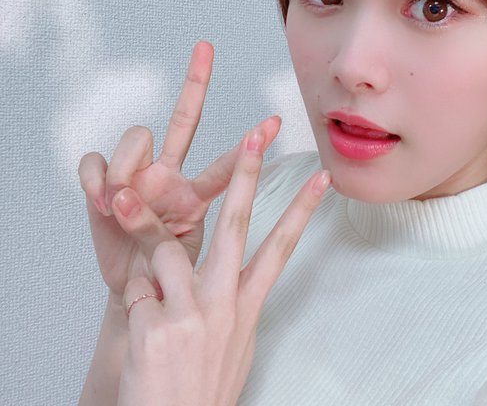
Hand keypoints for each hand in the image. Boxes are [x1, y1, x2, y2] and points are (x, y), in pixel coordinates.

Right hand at [78, 40, 280, 307]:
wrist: (133, 292)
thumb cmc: (166, 273)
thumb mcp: (179, 258)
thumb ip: (162, 231)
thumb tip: (128, 200)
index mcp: (195, 194)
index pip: (224, 163)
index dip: (248, 144)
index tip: (275, 122)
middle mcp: (168, 174)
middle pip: (184, 119)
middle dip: (196, 83)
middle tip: (207, 48)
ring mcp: (136, 176)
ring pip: (137, 137)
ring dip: (125, 167)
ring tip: (119, 205)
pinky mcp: (101, 184)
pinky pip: (94, 162)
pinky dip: (94, 178)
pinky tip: (100, 201)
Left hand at [117, 125, 330, 405]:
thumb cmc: (200, 391)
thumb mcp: (234, 346)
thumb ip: (234, 305)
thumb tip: (237, 281)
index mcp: (246, 306)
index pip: (281, 246)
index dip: (302, 209)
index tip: (321, 178)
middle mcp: (224, 303)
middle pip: (238, 222)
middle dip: (247, 173)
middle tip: (255, 134)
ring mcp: (191, 312)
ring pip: (167, 253)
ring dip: (155, 271)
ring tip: (159, 310)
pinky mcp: (155, 325)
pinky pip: (137, 289)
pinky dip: (137, 305)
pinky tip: (143, 338)